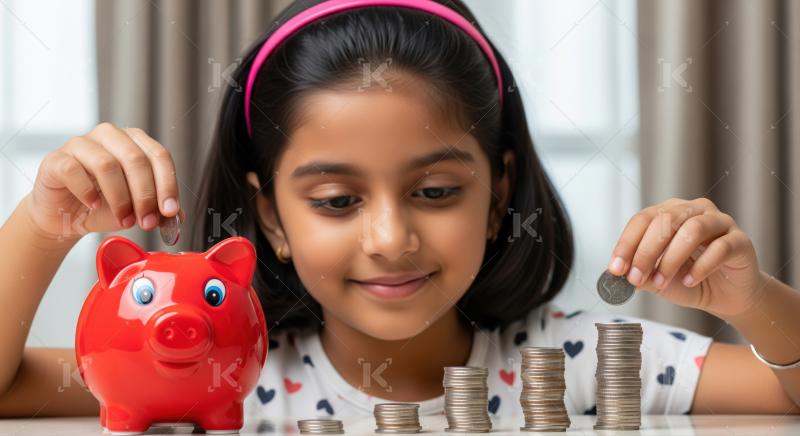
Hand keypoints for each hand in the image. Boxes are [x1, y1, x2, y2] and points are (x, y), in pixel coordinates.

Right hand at [26, 123, 184, 240]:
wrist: (66, 217)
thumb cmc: (104, 206)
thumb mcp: (137, 209)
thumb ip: (158, 209)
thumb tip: (177, 216)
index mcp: (135, 142)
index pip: (159, 156)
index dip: (168, 185)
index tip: (170, 211)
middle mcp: (110, 136)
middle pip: (135, 159)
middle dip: (145, 195)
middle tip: (147, 221)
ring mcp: (81, 144)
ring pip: (107, 164)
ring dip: (120, 198)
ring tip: (123, 219)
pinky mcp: (57, 159)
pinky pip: (74, 170)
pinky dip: (87, 192)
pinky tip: (93, 205)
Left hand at [608, 197, 764, 316]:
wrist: (727, 296)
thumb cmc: (689, 281)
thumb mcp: (658, 279)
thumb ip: (641, 273)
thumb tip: (620, 273)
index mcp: (670, 213)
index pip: (642, 219)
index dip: (627, 243)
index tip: (616, 268)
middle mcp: (694, 210)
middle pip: (665, 221)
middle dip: (646, 252)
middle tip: (637, 278)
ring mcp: (720, 222)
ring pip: (692, 229)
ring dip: (672, 259)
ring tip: (662, 282)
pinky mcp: (740, 240)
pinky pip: (720, 247)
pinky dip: (701, 267)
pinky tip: (690, 281)